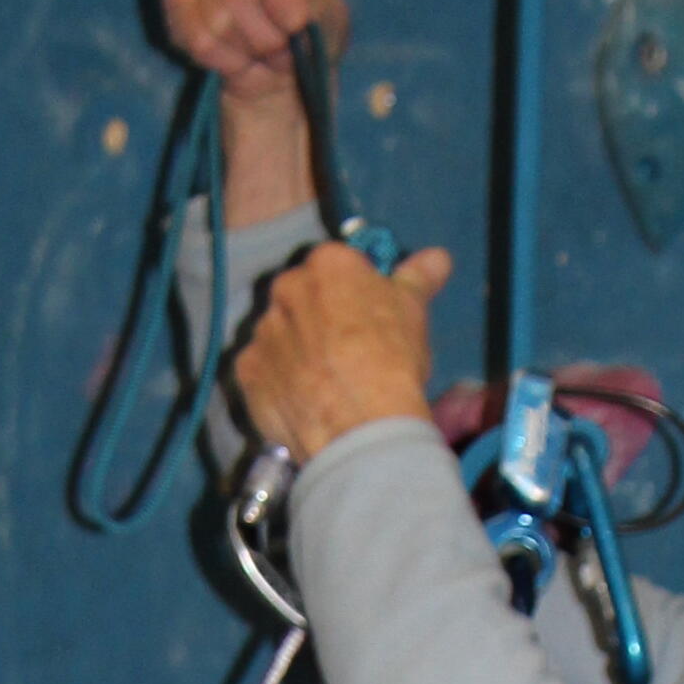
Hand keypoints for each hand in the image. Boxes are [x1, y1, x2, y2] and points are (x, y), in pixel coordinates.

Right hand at [160, 0, 349, 221]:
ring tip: (257, 60)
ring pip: (209, 7)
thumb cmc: (310, 49)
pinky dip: (207, 52)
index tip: (295, 26)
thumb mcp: (331, 31)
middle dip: (262, 31)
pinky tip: (227, 63)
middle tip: (278, 53)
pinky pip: (181, 21)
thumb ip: (316, 13)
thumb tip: (292, 12)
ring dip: (237, 48)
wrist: (279, 82)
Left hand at [229, 236, 452, 464]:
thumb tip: (437, 258)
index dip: (355, 291)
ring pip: (281, 333)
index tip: (369, 315)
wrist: (360, 425)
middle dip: (321, 316)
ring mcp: (262, 331)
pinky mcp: (246, 372)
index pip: (338, 265)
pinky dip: (278, 380)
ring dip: (297, 349)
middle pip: (303, 296)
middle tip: (348, 349)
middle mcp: (286, 289)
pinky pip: (263, 370)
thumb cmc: (391, 359)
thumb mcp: (413, 311)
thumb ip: (417, 278)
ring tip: (326, 381)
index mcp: (327, 264)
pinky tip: (304, 398)